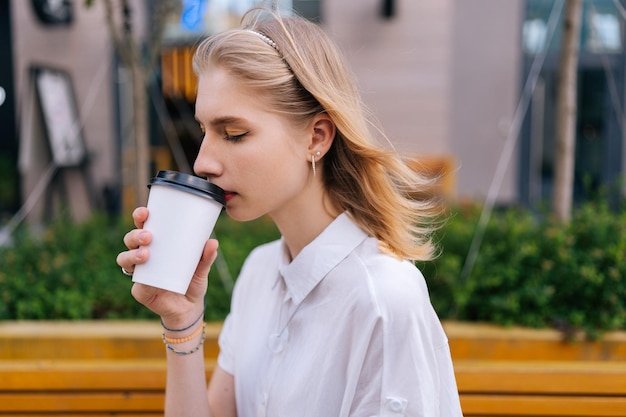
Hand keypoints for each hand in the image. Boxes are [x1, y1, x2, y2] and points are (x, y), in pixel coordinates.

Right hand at [116, 207, 219, 327]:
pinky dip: (139, 280)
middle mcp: (143, 257)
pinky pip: (136, 284)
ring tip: (145, 254)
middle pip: (129, 240)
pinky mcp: (141, 291)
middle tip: (148, 236)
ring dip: (131, 255)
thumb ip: (207, 256)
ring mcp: (140, 274)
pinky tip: (144, 278)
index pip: (143, 227)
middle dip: (134, 235)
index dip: (140, 217)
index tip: (145, 212)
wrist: (190, 308)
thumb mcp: (202, 267)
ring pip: (124, 260)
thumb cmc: (192, 281)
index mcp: (156, 246)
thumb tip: (212, 242)